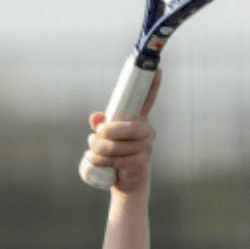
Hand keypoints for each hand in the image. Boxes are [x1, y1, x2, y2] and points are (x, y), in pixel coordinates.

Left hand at [84, 69, 159, 193]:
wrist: (125, 181)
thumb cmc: (115, 154)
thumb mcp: (106, 137)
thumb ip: (101, 124)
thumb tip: (95, 118)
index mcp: (139, 120)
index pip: (148, 99)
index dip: (153, 84)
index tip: (157, 67)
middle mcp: (146, 131)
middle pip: (127, 127)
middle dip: (106, 132)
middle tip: (95, 136)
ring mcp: (145, 147)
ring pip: (116, 145)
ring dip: (97, 149)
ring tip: (92, 150)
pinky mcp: (140, 163)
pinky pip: (115, 159)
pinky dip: (98, 160)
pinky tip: (93, 160)